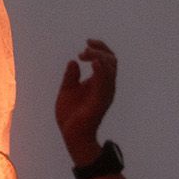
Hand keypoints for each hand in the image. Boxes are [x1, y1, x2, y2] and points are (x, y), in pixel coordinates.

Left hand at [55, 38, 116, 161]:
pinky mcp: (101, 100)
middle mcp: (106, 85)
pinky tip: (94, 62)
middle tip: (83, 51)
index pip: (106, 59)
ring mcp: (105, 92)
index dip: (99, 48)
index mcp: (99, 82)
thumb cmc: (70, 116)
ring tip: (85, 53)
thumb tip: (73, 62)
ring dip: (98, 57)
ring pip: (110, 68)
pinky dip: (101, 70)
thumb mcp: (67, 90)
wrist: (71, 134)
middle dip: (99, 50)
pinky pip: (105, 82)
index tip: (86, 43)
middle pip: (111, 60)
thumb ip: (71, 76)